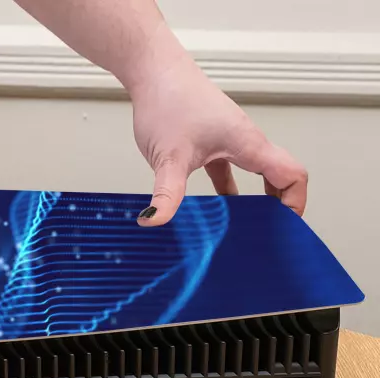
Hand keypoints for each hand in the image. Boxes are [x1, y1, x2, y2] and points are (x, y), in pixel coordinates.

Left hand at [131, 50, 307, 225]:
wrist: (153, 71)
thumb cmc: (168, 100)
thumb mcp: (168, 157)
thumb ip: (166, 194)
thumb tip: (155, 221)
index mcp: (248, 143)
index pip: (292, 174)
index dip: (296, 202)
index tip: (286, 227)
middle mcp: (244, 141)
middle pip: (279, 176)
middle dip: (279, 205)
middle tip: (268, 233)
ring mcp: (228, 140)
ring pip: (253, 173)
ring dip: (253, 199)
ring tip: (242, 227)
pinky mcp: (210, 142)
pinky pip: (228, 170)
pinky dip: (226, 190)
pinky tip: (210, 207)